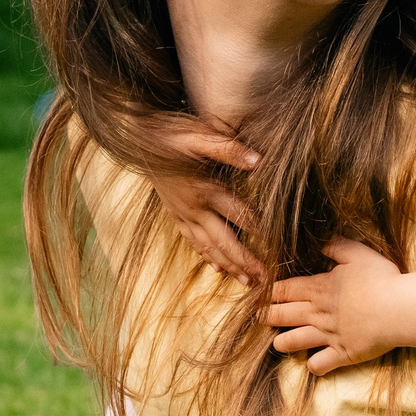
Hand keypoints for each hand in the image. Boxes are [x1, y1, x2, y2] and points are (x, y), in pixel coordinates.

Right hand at [145, 119, 262, 283]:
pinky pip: (190, 241)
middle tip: (264, 281)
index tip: (280, 247)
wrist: (134, 137)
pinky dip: (204, 256)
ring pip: (207, 247)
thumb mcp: (200, 136)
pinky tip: (214, 267)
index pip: (240, 216)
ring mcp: (181, 213)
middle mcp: (193, 208)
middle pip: (224, 241)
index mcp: (204, 190)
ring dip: (227, 266)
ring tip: (245, 281)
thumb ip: (229, 150)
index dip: (261, 233)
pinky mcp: (173, 213)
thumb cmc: (170, 133)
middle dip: (245, 262)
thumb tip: (258, 160)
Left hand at [267, 239, 402, 373]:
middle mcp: (317, 313)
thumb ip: (335, 245)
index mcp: (319, 288)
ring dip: (282, 342)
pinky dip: (313, 365)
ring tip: (278, 342)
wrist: (399, 309)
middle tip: (257, 317)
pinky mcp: (341, 354)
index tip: (259, 293)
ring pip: (293, 341)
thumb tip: (319, 239)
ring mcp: (327, 336)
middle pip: (281, 315)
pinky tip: (314, 362)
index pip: (284, 290)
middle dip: (267, 316)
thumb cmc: (381, 279)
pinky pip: (318, 365)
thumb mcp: (357, 253)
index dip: (269, 291)